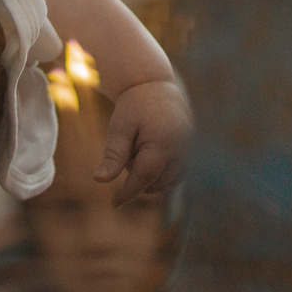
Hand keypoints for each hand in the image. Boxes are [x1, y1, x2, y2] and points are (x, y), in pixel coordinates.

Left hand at [99, 77, 189, 204]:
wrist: (157, 87)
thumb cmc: (135, 106)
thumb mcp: (119, 127)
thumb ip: (113, 155)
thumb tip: (99, 181)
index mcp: (163, 144)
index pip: (144, 178)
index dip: (128, 193)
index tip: (113, 203)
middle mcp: (182, 152)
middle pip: (153, 181)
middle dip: (135, 173)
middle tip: (129, 143)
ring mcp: (190, 155)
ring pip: (164, 182)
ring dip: (147, 174)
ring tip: (141, 143)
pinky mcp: (191, 157)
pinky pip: (173, 177)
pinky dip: (158, 173)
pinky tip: (148, 152)